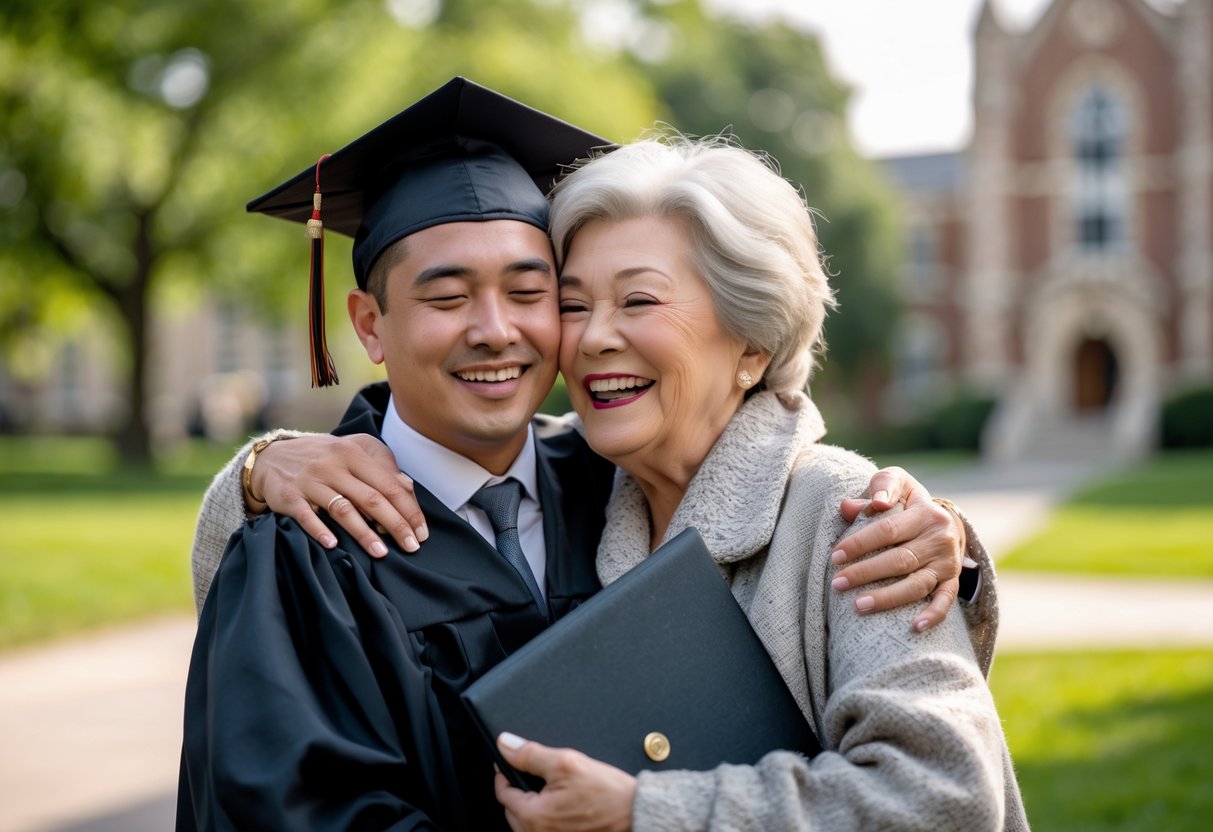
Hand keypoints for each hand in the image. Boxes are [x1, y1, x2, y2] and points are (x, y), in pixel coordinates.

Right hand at [250, 434, 427, 555]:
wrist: (270, 458)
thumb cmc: (322, 457)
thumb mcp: (352, 450)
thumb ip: (381, 465)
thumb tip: (407, 489)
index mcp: (353, 452)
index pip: (389, 484)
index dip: (408, 509)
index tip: (421, 532)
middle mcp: (333, 465)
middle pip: (371, 498)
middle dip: (395, 524)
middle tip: (411, 547)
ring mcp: (310, 481)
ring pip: (343, 509)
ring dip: (363, 533)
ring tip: (381, 553)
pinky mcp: (289, 496)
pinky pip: (306, 516)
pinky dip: (319, 530)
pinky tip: (333, 545)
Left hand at [494, 733, 634, 831]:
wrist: (636, 813)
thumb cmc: (607, 794)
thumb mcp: (566, 763)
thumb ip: (531, 753)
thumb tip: (506, 744)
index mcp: (533, 817)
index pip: (503, 793)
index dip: (504, 773)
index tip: (508, 762)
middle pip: (512, 810)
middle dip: (519, 790)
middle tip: (536, 775)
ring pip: (526, 823)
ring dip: (531, 807)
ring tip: (550, 791)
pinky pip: (543, 831)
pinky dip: (545, 819)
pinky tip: (560, 807)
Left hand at [831, 467, 966, 631]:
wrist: (946, 520)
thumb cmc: (909, 502)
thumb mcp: (898, 485)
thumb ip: (878, 488)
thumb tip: (848, 505)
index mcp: (924, 512)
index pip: (887, 529)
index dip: (860, 543)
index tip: (835, 556)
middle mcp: (940, 538)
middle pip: (900, 560)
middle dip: (865, 573)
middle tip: (837, 583)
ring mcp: (947, 562)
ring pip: (917, 584)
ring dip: (888, 598)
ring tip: (858, 606)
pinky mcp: (952, 580)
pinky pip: (945, 600)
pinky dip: (933, 615)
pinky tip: (915, 627)